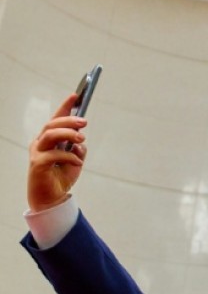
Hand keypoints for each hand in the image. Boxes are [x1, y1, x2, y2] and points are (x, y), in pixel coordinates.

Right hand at [27, 94, 87, 211]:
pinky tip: (78, 161)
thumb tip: (80, 142)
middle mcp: (40, 143)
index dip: (65, 106)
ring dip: (67, 134)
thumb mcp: (75, 161)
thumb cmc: (61, 177)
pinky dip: (68, 156)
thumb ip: (78, 149)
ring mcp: (37, 153)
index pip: (56, 119)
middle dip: (68, 120)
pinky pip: (54, 155)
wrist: (51, 199)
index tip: (76, 95)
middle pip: (51, 124)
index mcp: (49, 139)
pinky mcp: (38, 164)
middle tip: (84, 122)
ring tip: (82, 139)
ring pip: (50, 135)